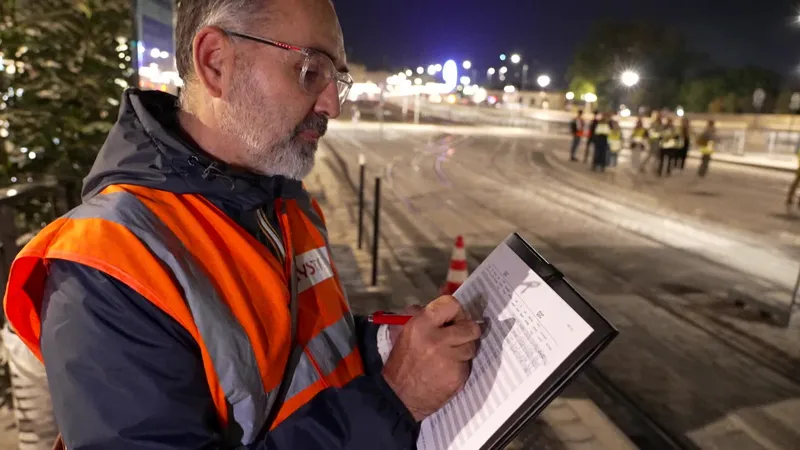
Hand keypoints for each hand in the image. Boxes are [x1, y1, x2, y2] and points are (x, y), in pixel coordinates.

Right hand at [382, 296, 481, 421]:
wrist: (398, 396)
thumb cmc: (401, 361)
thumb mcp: (404, 331)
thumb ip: (423, 315)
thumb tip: (446, 304)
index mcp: (421, 325)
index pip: (451, 305)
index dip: (455, 311)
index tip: (453, 318)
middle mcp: (437, 340)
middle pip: (470, 327)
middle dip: (466, 330)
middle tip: (459, 335)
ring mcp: (450, 360)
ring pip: (472, 346)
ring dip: (464, 349)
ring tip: (449, 355)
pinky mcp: (458, 377)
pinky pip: (468, 364)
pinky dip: (460, 366)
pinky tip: (447, 370)